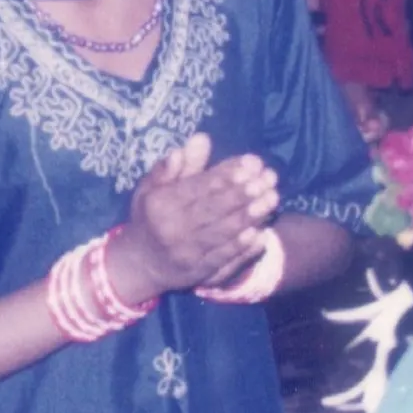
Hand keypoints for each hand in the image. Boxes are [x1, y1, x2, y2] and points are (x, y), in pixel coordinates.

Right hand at [120, 133, 280, 297]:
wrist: (140, 264)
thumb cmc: (150, 216)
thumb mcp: (152, 187)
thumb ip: (177, 164)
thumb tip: (202, 139)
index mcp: (160, 205)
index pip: (198, 187)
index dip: (227, 175)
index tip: (251, 162)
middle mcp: (172, 230)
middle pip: (214, 210)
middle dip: (244, 193)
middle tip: (268, 178)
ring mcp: (186, 254)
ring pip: (223, 233)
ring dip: (251, 216)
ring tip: (272, 198)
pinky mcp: (199, 274)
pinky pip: (225, 259)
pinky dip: (244, 247)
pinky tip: (261, 232)